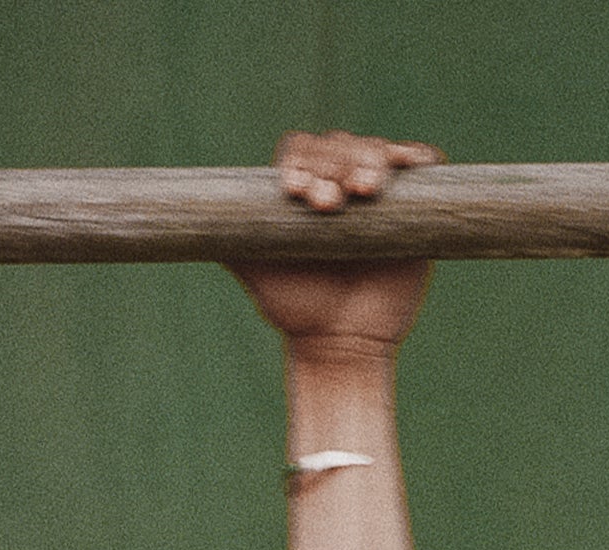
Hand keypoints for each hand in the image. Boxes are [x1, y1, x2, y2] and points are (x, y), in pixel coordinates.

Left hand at [231, 132, 439, 350]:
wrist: (342, 345)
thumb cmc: (297, 310)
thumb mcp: (255, 272)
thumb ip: (230, 241)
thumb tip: (187, 218)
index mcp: (306, 188)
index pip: (301, 153)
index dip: (299, 164)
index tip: (296, 192)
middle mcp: (341, 181)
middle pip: (338, 146)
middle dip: (332, 167)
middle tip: (328, 205)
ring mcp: (379, 191)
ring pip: (375, 150)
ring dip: (367, 160)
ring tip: (362, 193)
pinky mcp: (415, 203)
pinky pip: (422, 164)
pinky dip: (416, 156)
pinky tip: (406, 166)